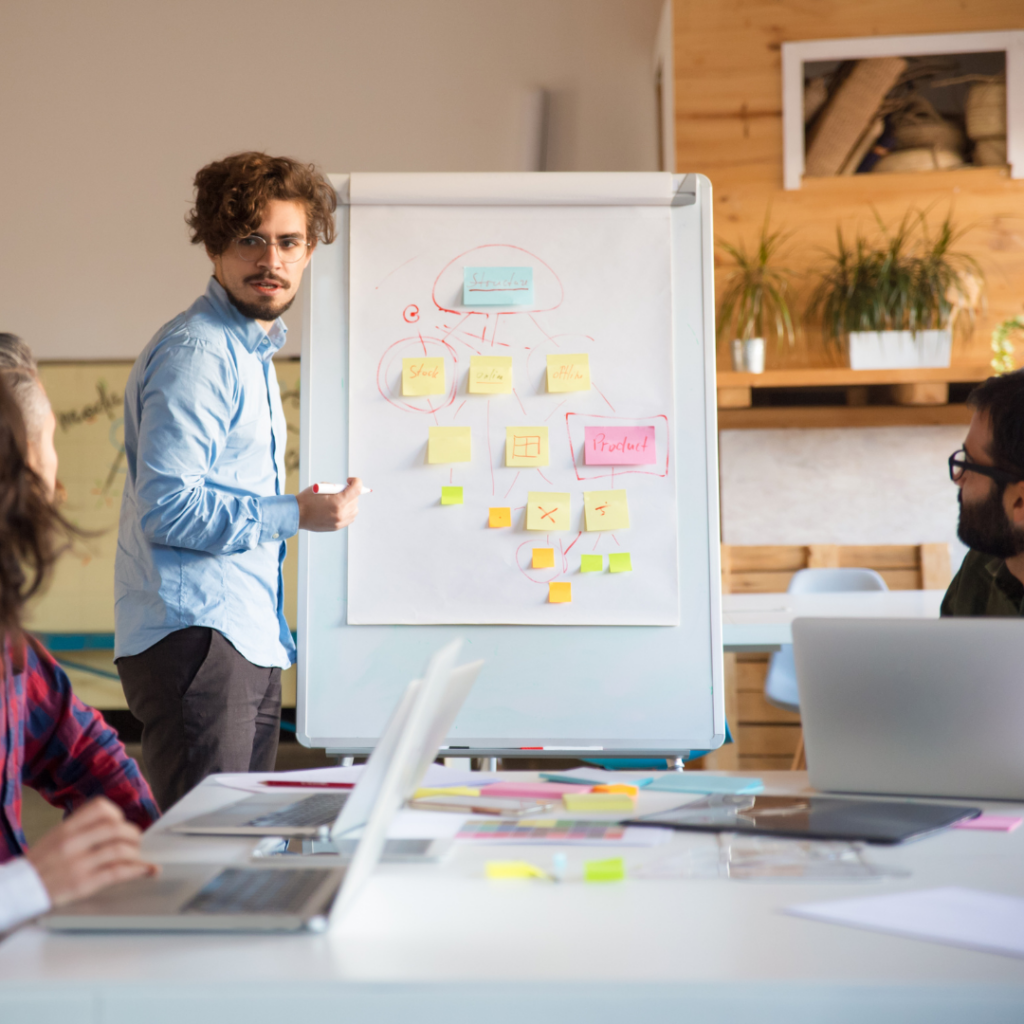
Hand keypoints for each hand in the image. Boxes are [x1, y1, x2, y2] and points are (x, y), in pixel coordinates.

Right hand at [26, 797, 157, 906]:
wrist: (19, 890)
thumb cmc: (39, 864)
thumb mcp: (55, 836)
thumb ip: (81, 828)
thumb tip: (114, 823)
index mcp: (66, 828)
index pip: (100, 808)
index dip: (117, 814)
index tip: (121, 822)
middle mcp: (73, 843)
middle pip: (116, 828)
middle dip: (133, 834)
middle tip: (135, 841)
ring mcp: (78, 864)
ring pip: (119, 850)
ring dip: (136, 853)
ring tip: (137, 856)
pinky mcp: (83, 884)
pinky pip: (117, 872)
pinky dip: (136, 870)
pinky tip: (146, 870)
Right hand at [297, 476, 360, 531]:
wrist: (297, 515)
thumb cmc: (307, 500)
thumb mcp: (322, 487)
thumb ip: (337, 488)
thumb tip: (347, 488)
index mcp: (337, 502)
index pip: (357, 489)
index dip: (356, 482)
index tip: (350, 480)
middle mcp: (341, 513)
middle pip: (356, 500)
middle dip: (350, 493)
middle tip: (341, 490)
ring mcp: (340, 522)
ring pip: (354, 510)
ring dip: (350, 503)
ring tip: (338, 501)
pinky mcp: (337, 527)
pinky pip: (350, 517)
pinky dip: (347, 511)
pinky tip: (337, 508)